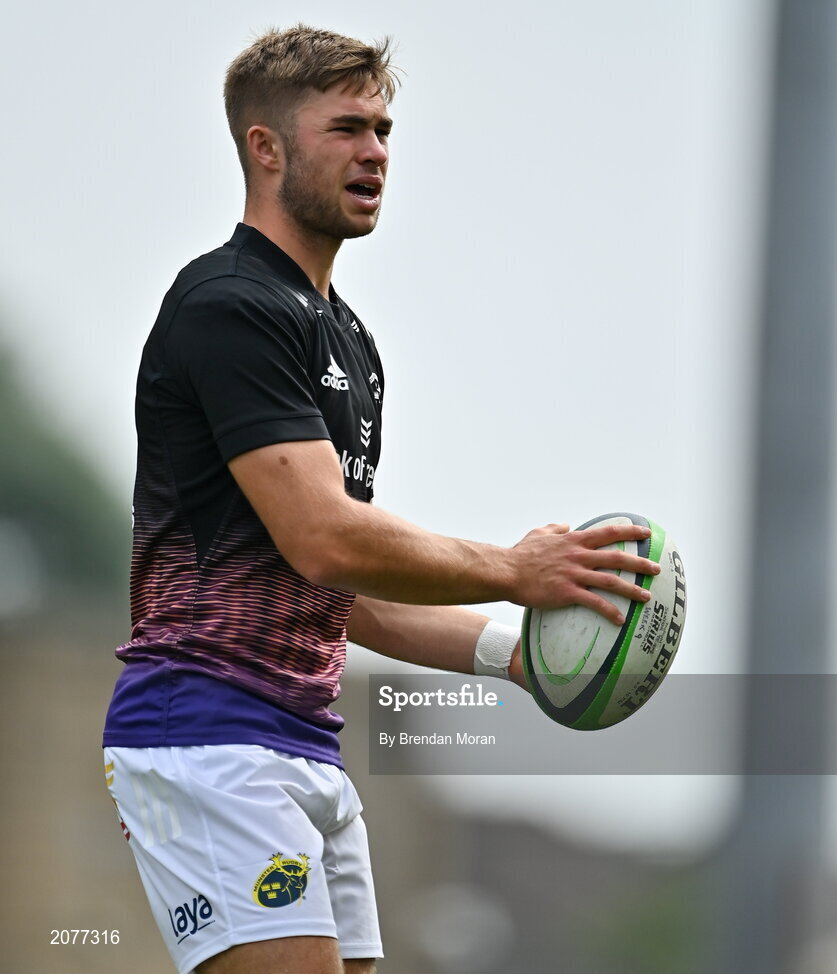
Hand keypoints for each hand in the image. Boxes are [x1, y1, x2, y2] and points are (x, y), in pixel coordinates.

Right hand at [509, 522, 659, 624]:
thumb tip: (564, 523)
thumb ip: (554, 527)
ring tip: (646, 597)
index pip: (608, 533)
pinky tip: (620, 619)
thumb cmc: (521, 554)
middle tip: (657, 569)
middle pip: (617, 557)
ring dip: (632, 589)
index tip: (646, 534)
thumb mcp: (538, 533)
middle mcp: (578, 556)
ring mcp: (574, 574)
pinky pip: (594, 603)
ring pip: (611, 581)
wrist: (506, 572)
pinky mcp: (567, 592)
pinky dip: (610, 611)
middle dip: (640, 563)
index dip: (629, 533)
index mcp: (573, 541)